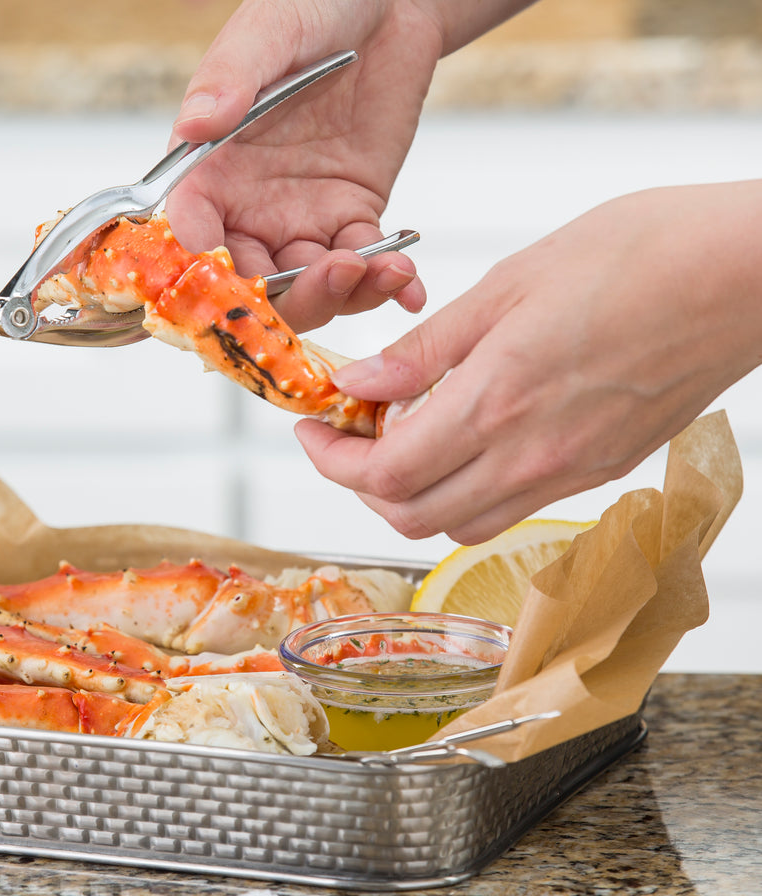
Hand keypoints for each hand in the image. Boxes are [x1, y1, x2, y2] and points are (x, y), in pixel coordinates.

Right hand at [165, 0, 440, 331]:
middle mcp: (248, 205)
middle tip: (331, 274)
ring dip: (342, 294)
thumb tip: (196, 122)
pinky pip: (364, 266)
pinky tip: (409, 287)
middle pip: (250, 280)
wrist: (391, 2)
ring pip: (307, 287)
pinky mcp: (353, 216)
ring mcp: (301, 218)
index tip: (228, 274)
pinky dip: (386, 286)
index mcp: (212, 167)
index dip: (203, 263)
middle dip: (286, 296)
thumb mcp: (268, 31)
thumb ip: (230, 77)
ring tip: (382, 270)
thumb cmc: (314, 4)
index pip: (192, 229)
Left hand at [296, 181, 761, 543]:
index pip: (384, 474)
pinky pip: (511, 507)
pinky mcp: (602, 471)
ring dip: (411, 492)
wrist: (749, 273)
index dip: (332, 459)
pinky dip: (465, 489)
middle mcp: (533, 456)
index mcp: (499, 401)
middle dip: (360, 482)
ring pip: (459, 523)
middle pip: (411, 516)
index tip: (315, 427)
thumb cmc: (640, 253)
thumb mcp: (512, 282)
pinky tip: (464, 434)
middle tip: (347, 433)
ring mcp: (571, 472)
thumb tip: (360, 383)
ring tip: (401, 433)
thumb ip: (428, 348)